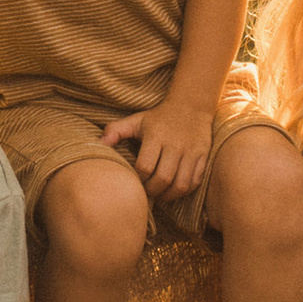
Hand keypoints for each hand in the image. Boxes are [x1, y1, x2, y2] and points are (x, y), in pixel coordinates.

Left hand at [104, 95, 212, 214]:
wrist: (191, 106)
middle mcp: (175, 144)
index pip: (145, 166)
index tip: (134, 182)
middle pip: (163, 178)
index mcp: (156, 135)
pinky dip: (184, 191)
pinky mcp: (203, 156)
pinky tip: (174, 190)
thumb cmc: (158, 118)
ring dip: (168, 196)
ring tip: (160, 196)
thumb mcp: (136, 121)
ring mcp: (192, 151)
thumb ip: (115, 131)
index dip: (138, 179)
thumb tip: (99, 144)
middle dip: (152, 191)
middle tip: (146, 194)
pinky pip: (195, 181)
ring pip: (181, 184)